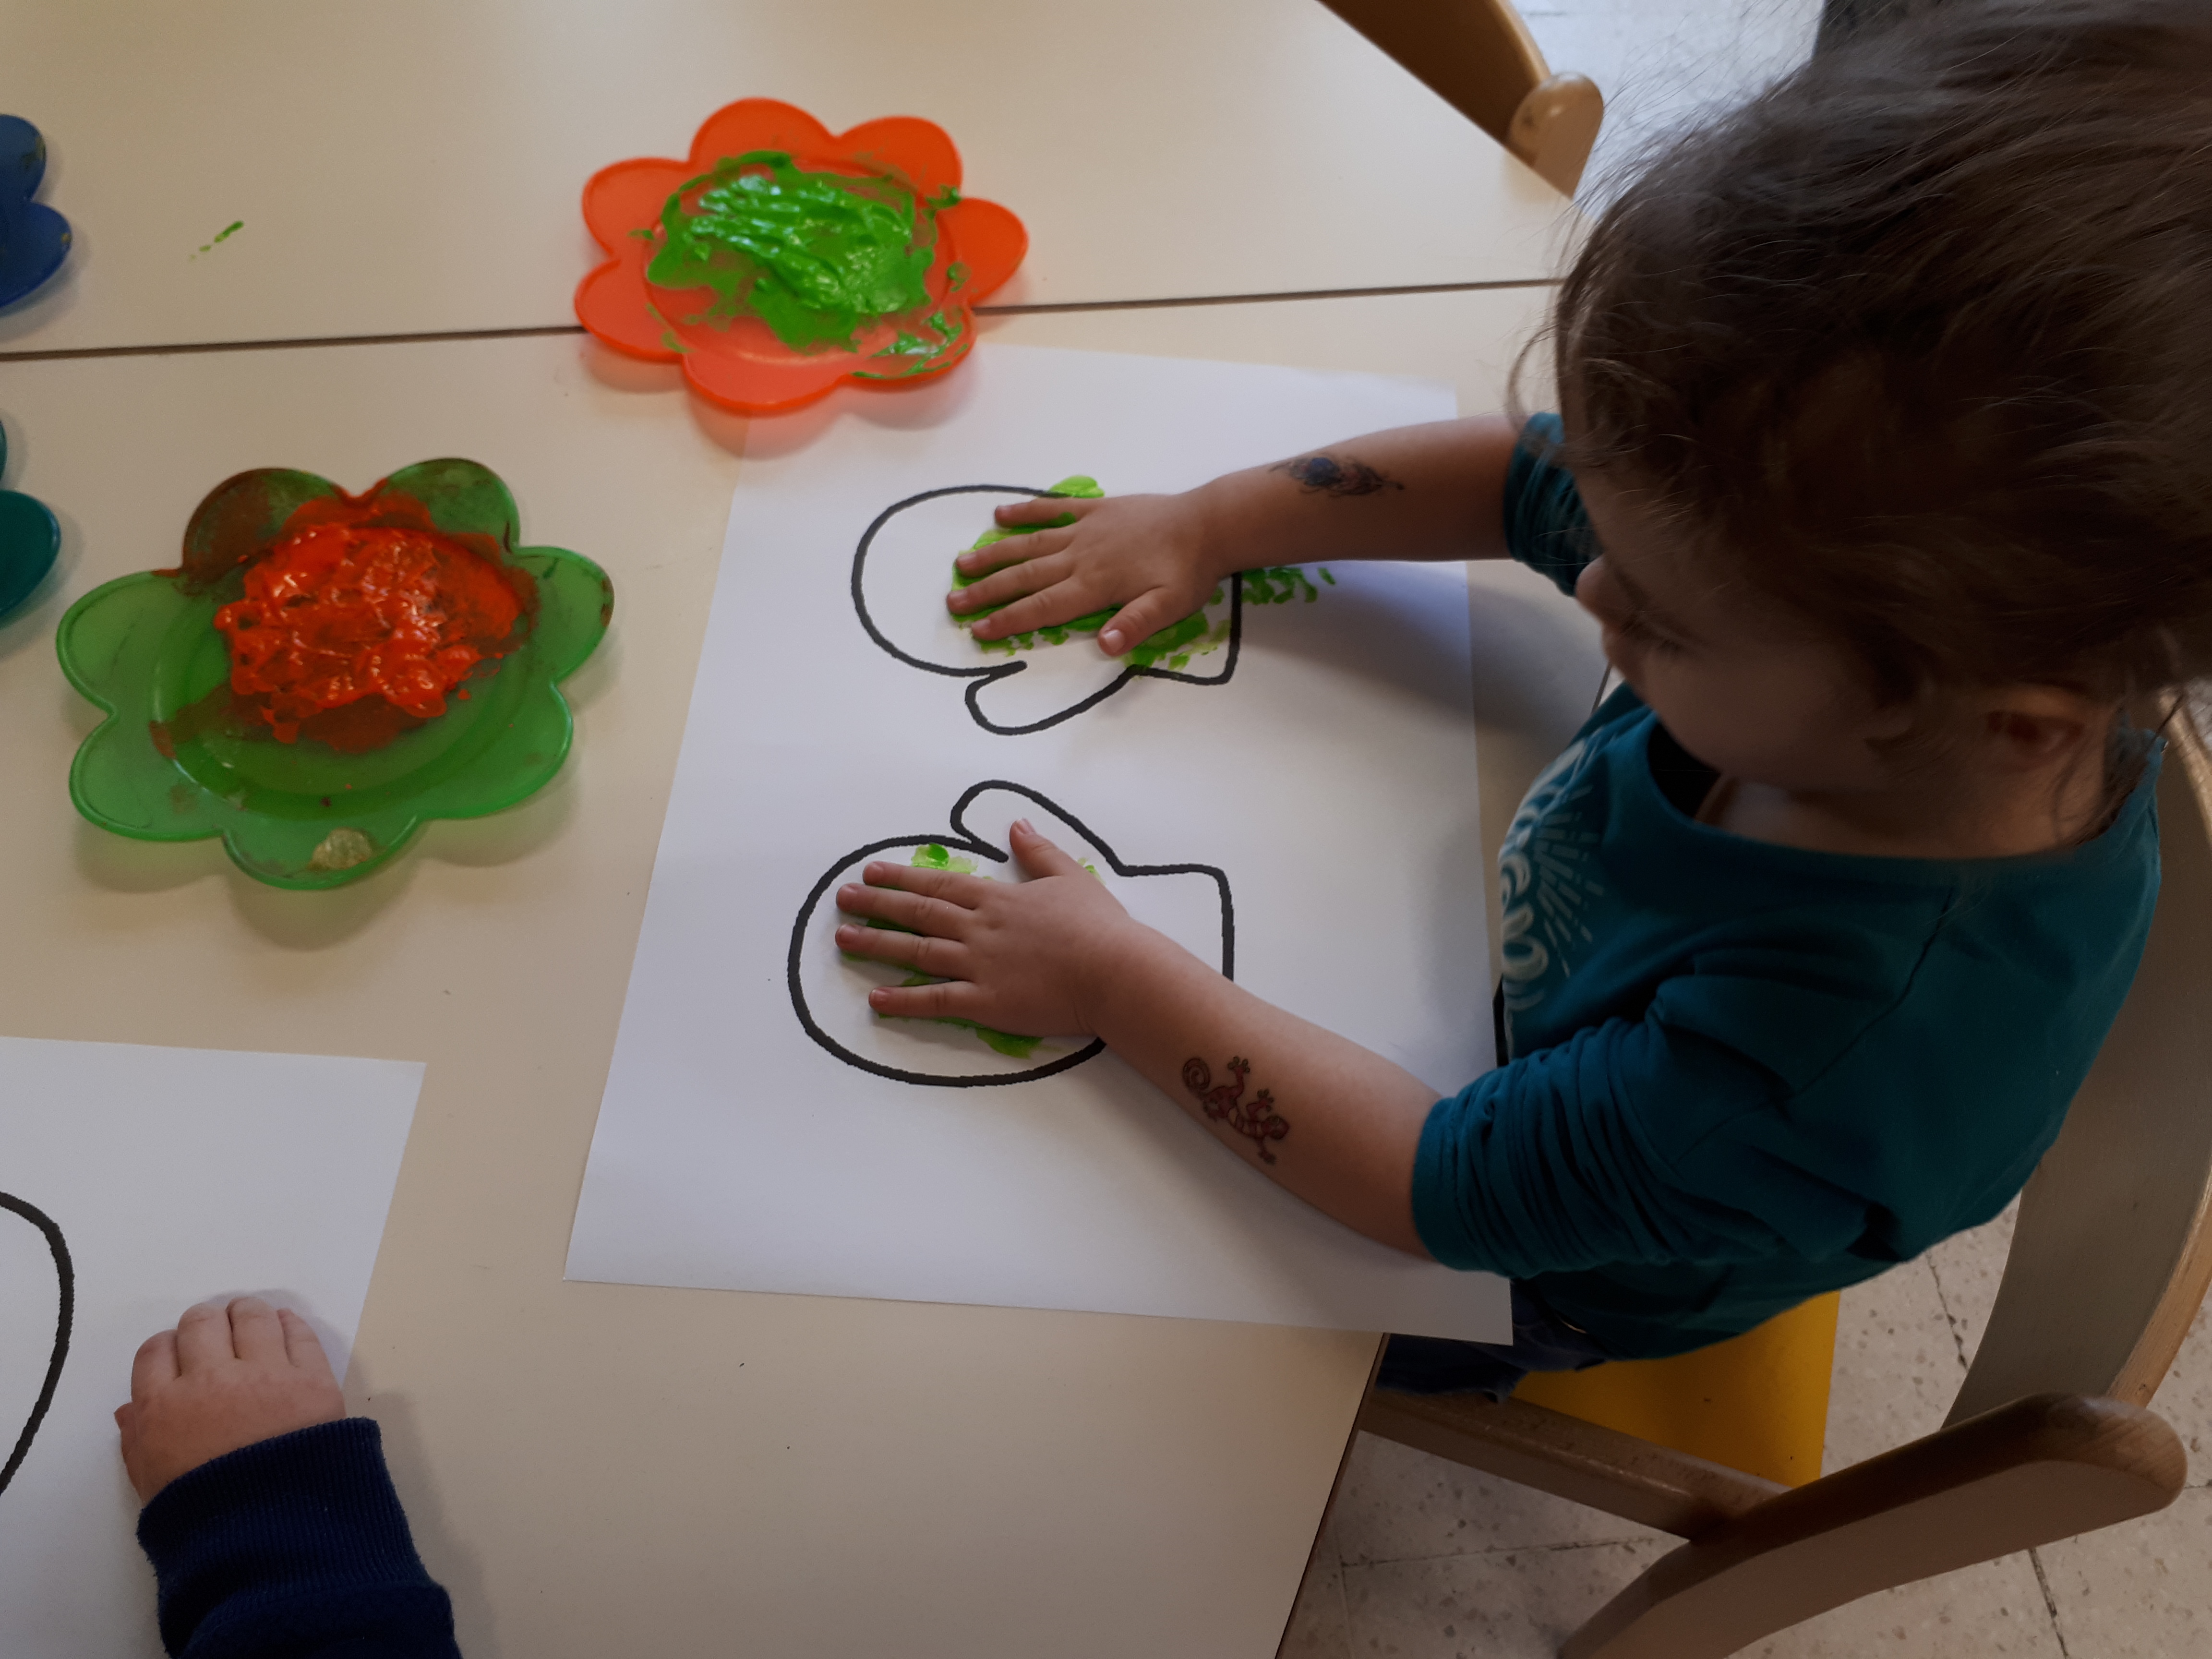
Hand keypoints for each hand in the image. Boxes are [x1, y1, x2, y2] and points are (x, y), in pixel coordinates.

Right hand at [115, 1296, 343, 1502]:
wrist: (269, 1533)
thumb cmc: (203, 1516)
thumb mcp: (152, 1486)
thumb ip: (137, 1443)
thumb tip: (128, 1410)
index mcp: (163, 1407)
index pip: (155, 1352)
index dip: (167, 1347)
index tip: (180, 1354)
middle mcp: (210, 1379)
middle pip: (201, 1324)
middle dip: (205, 1325)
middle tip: (216, 1333)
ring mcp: (264, 1374)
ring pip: (250, 1316)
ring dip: (246, 1313)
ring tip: (250, 1319)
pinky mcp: (311, 1379)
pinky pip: (298, 1333)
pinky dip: (289, 1324)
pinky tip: (285, 1326)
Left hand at [833, 820, 1158, 1035]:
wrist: (1116, 971)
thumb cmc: (1100, 927)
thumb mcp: (1071, 877)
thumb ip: (1039, 852)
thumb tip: (1018, 826)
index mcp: (998, 898)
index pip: (940, 883)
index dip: (903, 877)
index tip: (872, 872)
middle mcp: (979, 928)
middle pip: (918, 912)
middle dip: (877, 903)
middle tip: (843, 899)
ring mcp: (979, 965)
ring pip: (916, 951)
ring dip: (877, 944)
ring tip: (843, 939)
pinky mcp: (985, 1002)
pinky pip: (935, 1000)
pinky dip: (903, 1000)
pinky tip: (876, 999)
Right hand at [946, 491, 1227, 655]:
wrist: (1207, 523)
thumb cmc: (1188, 570)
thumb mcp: (1169, 607)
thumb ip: (1135, 625)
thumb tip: (1105, 646)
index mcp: (1094, 585)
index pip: (1042, 608)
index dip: (1008, 619)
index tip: (978, 630)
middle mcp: (1081, 557)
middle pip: (1025, 576)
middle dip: (987, 591)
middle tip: (953, 601)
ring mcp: (1085, 530)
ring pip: (1030, 544)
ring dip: (995, 554)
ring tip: (962, 562)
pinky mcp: (1095, 509)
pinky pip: (1053, 509)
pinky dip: (1026, 511)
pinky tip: (1000, 515)